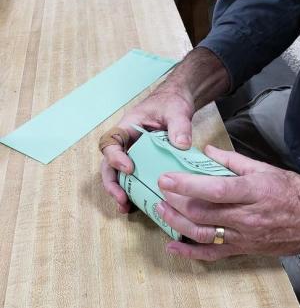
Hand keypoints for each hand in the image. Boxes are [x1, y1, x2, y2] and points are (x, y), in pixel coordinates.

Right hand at [100, 48, 229, 213]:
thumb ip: (179, 126)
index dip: (114, 157)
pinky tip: (141, 205)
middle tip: (121, 198)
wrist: (179, 100)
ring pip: (119, 174)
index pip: (110, 142)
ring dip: (120, 190)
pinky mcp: (145, 161)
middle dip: (112, 183)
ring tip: (126, 207)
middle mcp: (127, 142)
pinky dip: (135, 191)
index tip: (129, 168)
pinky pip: (136, 178)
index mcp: (128, 126)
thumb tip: (181, 145)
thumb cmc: (172, 101)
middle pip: (109, 164)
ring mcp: (135, 153)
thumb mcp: (177, 110)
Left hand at [157, 146, 299, 259]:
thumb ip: (232, 159)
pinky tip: (173, 246)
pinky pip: (212, 254)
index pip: (214, 189)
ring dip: (177, 223)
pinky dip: (189, 253)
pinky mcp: (242, 249)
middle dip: (176, 202)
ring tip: (161, 210)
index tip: (166, 178)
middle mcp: (246, 216)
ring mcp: (242, 236)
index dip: (187, 184)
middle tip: (161, 190)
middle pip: (203, 212)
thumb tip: (207, 151)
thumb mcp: (264, 168)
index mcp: (252, 191)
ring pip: (202, 233)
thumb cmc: (291, 192)